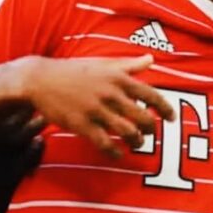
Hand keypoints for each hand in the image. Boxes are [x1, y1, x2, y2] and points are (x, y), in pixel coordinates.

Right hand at [15, 55, 174, 157]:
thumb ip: (130, 64)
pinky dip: (114, 151)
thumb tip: (151, 59)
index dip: (165, 109)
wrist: (40, 79)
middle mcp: (111, 94)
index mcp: (119, 78)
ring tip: (136, 143)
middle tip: (150, 133)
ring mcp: (96, 110)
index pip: (152, 95)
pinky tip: (118, 153)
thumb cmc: (75, 71)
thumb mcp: (104, 63)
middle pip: (143, 118)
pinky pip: (104, 143)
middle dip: (151, 129)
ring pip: (127, 132)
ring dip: (136, 141)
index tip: (172, 118)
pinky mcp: (81, 124)